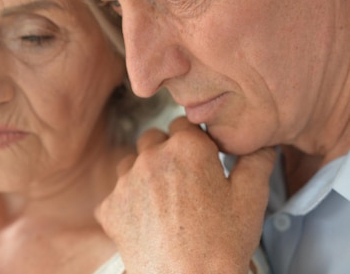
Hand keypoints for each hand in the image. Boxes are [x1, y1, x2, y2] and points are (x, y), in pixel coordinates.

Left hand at [96, 116, 275, 273]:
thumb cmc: (222, 245)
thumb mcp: (251, 200)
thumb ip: (256, 161)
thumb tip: (261, 144)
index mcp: (186, 147)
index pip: (184, 125)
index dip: (194, 141)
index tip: (201, 159)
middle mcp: (151, 157)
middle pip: (154, 139)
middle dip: (167, 152)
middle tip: (184, 182)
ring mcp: (125, 182)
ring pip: (131, 163)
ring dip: (144, 174)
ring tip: (165, 202)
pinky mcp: (109, 207)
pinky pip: (116, 195)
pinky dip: (129, 204)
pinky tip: (147, 221)